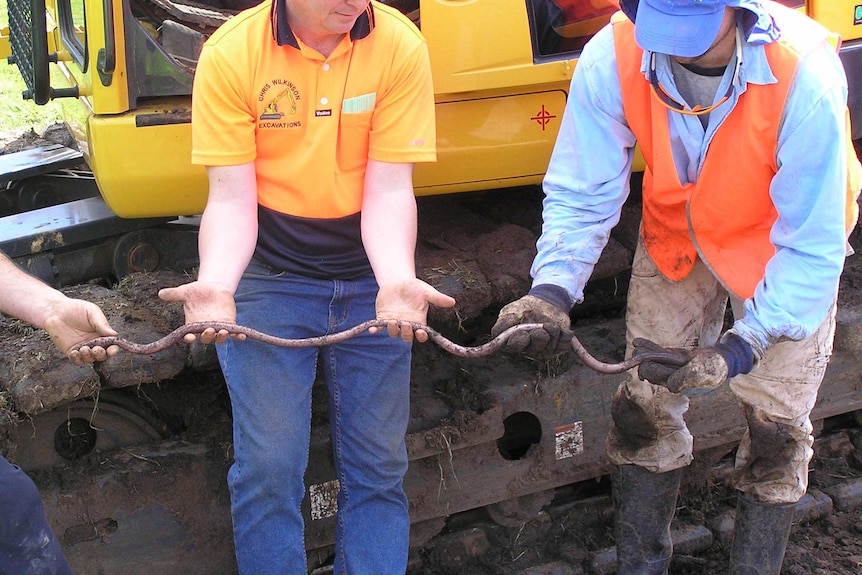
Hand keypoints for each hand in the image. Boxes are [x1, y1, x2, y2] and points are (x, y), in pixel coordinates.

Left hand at [44, 298, 119, 364]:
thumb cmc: (75, 308)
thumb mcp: (92, 312)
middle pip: (102, 355)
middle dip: (101, 355)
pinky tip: (75, 352)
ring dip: (89, 357)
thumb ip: (103, 324)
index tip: (112, 349)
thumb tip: (115, 335)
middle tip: (96, 349)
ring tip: (84, 349)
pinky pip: (77, 361)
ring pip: (90, 359)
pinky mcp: (71, 351)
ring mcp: (82, 348)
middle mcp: (93, 342)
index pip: (111, 345)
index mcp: (102, 334)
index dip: (113, 349)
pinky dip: (77, 359)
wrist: (55, 310)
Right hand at [158, 281, 238, 344]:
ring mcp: (217, 328)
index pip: (189, 335)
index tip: (190, 337)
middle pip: (206, 338)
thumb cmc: (197, 292)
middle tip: (209, 330)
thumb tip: (160, 293)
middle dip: (208, 336)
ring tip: (224, 332)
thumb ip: (174, 294)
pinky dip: (238, 336)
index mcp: (192, 324)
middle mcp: (204, 329)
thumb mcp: (185, 292)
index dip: (189, 338)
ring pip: (219, 338)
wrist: (214, 287)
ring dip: (222, 337)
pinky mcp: (230, 324)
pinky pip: (234, 334)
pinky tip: (242, 336)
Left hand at [372, 278, 455, 342]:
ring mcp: (394, 322)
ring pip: (394, 333)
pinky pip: (378, 328)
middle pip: (407, 337)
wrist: (397, 280)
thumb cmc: (414, 287)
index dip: (421, 336)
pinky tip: (372, 330)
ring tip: (393, 321)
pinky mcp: (382, 318)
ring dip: (393, 330)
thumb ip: (438, 298)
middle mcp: (407, 324)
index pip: (421, 334)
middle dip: (407, 333)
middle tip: (406, 324)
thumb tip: (453, 302)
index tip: (421, 332)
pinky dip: (375, 330)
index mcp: (418, 320)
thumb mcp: (427, 291)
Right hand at [491, 295, 570, 355]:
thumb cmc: (524, 308)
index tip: (523, 333)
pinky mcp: (559, 346)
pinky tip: (564, 330)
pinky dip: (565, 336)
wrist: (544, 301)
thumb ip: (503, 322)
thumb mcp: (511, 311)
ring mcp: (545, 348)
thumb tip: (496, 334)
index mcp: (515, 342)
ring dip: (552, 331)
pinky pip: (564, 345)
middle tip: (541, 327)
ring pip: (551, 346)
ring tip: (549, 322)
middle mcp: (530, 348)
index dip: (520, 341)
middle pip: (536, 349)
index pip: (515, 346)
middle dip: (539, 338)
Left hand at [635, 334, 754, 394]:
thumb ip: (687, 379)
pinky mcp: (675, 358)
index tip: (643, 365)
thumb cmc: (716, 367)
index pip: (662, 378)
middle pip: (655, 370)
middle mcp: (675, 378)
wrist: (725, 358)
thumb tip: (670, 386)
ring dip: (644, 353)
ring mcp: (674, 367)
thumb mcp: (704, 373)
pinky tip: (638, 342)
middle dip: (644, 362)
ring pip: (655, 361)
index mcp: (681, 385)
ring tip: (636, 346)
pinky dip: (649, 347)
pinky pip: (660, 353)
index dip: (652, 371)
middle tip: (635, 354)